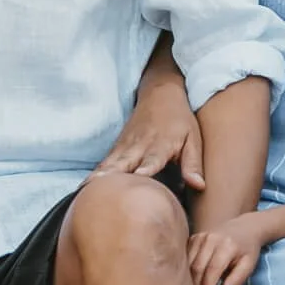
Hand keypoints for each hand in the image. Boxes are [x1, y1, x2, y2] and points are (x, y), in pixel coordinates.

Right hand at [96, 74, 203, 188]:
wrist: (161, 94)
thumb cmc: (180, 120)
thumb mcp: (193, 140)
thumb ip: (193, 164)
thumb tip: (199, 186)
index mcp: (160, 145)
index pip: (151, 161)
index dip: (144, 171)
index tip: (137, 179)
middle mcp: (140, 146)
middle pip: (124, 163)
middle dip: (112, 176)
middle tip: (98, 190)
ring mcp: (126, 145)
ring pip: (110, 162)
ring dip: (99, 176)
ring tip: (85, 190)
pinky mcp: (119, 146)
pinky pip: (106, 162)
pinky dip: (96, 173)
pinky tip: (85, 186)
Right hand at [188, 212, 270, 284]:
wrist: (243, 228)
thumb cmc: (247, 249)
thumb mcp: (249, 264)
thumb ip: (238, 278)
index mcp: (227, 246)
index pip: (213, 269)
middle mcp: (211, 239)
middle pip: (197, 266)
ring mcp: (200, 237)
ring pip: (188, 262)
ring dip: (188, 281)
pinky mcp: (194, 238)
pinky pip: (185, 256)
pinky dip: (185, 271)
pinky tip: (188, 283)